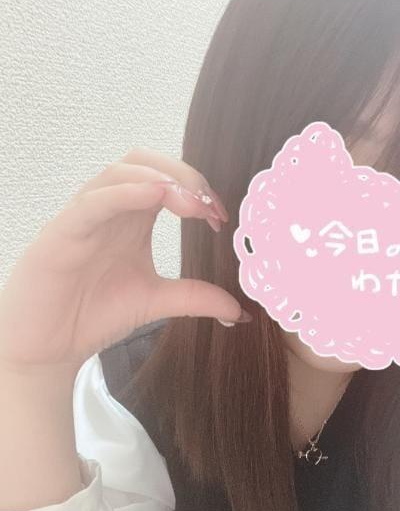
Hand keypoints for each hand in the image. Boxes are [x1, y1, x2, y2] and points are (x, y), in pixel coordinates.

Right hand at [0, 147, 249, 374]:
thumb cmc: (93, 314)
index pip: (167, 181)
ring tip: (191, 203)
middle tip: (209, 207)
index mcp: (132, 219)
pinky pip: (93, 201)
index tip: (221, 218)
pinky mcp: (62, 234)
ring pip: (119, 172)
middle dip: (184, 176)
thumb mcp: (156, 301)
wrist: (49, 347)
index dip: (198, 190)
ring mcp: (85, 218)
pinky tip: (155, 196)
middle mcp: (109, 210)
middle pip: (145, 163)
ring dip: (160, 179)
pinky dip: (125, 192)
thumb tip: (239, 311)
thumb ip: (196, 298)